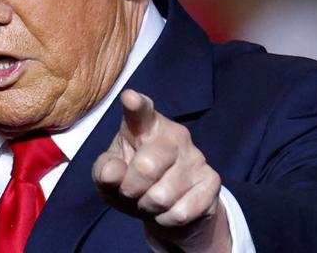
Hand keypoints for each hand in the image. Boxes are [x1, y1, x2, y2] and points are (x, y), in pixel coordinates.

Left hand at [92, 90, 229, 252]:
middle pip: (145, 167)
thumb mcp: (110, 176)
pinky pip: (181, 212)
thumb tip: (110, 173)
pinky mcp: (212, 180)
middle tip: (131, 191)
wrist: (169, 209)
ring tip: (149, 200)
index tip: (129, 98)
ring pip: (161, 197)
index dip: (135, 104)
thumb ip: (105, 170)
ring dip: (148, 207)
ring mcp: (196, 156)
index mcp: (144, 124)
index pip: (140, 111)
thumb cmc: (133, 181)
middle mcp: (174, 134)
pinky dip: (166, 219)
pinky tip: (168, 210)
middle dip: (130, 189)